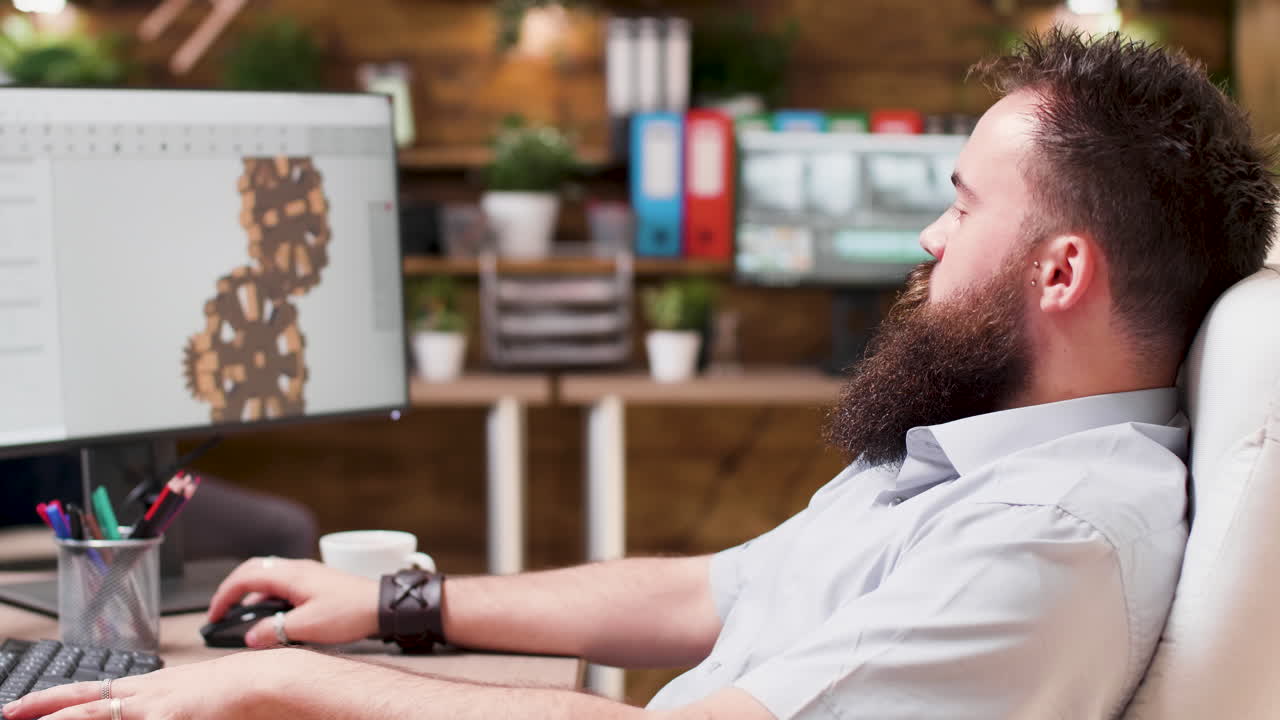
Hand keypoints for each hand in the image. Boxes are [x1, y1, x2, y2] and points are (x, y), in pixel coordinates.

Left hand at [1, 648, 321, 719]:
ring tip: (23, 718)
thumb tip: (150, 711)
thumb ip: (169, 707)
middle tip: (7, 716)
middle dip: (39, 712)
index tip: (19, 709)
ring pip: (92, 716)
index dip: (51, 703)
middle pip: (80, 705)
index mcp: (154, 687)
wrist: (277, 682)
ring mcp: (156, 708)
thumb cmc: (250, 690)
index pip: (89, 694)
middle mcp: (148, 695)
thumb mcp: (198, 697)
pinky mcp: (171, 719)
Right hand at [208, 557, 378, 647]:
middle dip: (232, 590)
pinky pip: (282, 586)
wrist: (381, 606)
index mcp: (290, 575)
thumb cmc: (351, 611)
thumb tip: (251, 637)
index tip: (213, 615)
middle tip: (221, 611)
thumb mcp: (307, 627)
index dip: (224, 596)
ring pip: (268, 579)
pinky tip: (271, 617)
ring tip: (242, 617)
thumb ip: (274, 631)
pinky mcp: (315, 583)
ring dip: (251, 595)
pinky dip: (268, 599)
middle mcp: (296, 569)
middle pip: (253, 571)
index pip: (245, 578)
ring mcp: (306, 575)